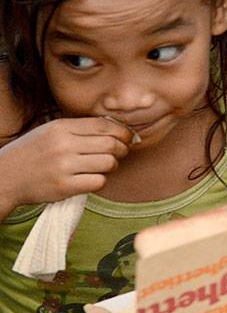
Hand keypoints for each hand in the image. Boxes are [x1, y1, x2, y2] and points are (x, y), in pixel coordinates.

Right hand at [0, 117, 134, 211]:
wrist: (4, 177)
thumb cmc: (32, 153)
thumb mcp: (51, 131)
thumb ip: (80, 129)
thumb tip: (117, 129)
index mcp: (61, 127)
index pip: (105, 125)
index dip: (123, 132)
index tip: (128, 138)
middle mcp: (63, 145)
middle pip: (111, 144)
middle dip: (121, 150)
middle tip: (118, 154)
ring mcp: (63, 166)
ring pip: (108, 163)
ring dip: (111, 166)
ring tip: (102, 167)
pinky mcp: (64, 186)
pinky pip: (98, 182)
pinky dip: (99, 180)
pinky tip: (90, 179)